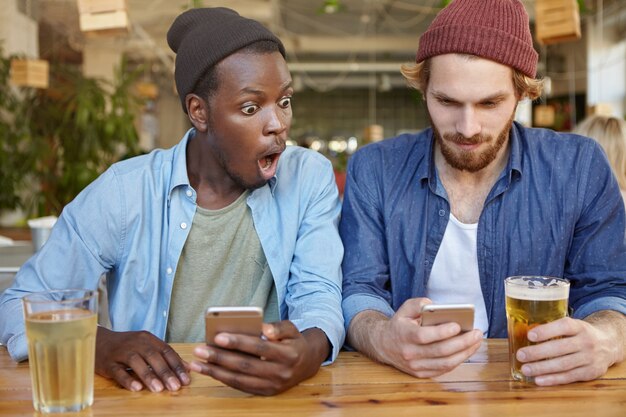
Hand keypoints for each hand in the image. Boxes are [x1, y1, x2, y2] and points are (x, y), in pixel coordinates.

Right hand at [95, 327, 190, 391]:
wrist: (98, 341)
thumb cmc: (126, 346)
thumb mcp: (146, 346)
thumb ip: (164, 356)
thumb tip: (186, 368)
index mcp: (147, 339)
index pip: (166, 350)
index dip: (177, 365)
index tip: (186, 379)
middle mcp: (135, 343)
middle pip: (153, 356)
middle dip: (166, 372)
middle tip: (176, 386)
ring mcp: (121, 352)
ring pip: (136, 363)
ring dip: (149, 376)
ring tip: (159, 389)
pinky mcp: (108, 363)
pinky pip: (118, 372)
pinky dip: (127, 380)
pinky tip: (136, 388)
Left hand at [190, 321, 328, 394]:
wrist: (308, 363)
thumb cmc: (294, 342)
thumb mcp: (291, 328)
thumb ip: (278, 327)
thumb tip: (264, 329)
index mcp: (288, 354)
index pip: (259, 348)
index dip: (238, 343)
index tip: (218, 337)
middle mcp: (280, 372)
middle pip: (245, 365)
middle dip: (220, 358)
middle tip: (199, 350)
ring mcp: (273, 385)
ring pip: (240, 380)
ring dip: (216, 372)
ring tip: (197, 364)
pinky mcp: (267, 392)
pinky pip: (241, 387)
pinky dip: (224, 379)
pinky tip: (210, 371)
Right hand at [351, 298, 481, 377]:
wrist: (383, 345)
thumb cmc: (399, 324)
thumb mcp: (404, 309)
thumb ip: (418, 304)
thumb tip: (434, 305)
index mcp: (404, 335)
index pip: (425, 336)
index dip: (443, 332)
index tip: (458, 325)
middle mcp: (410, 353)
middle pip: (440, 351)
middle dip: (462, 342)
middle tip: (476, 333)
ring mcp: (415, 366)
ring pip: (445, 363)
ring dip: (465, 353)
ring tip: (476, 342)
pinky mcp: (421, 373)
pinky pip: (443, 369)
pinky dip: (457, 361)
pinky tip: (467, 351)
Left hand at [515, 313, 624, 385]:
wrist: (608, 344)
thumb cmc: (579, 334)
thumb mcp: (572, 325)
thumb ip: (553, 328)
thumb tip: (521, 332)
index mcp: (579, 326)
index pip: (563, 327)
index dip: (546, 331)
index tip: (529, 336)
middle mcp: (586, 341)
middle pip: (560, 348)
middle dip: (538, 353)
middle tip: (520, 355)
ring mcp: (590, 358)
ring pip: (563, 364)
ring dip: (542, 368)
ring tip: (525, 369)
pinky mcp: (590, 372)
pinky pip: (569, 377)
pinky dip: (552, 379)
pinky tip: (539, 380)